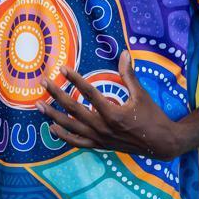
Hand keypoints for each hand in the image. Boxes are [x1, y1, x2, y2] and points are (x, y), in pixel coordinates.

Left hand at [41, 63, 181, 159]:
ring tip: (38, 106)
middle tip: (43, 82)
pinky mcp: (100, 146)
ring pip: (70, 126)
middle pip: (73, 108)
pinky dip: (63, 136)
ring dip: (53, 115)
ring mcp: (99, 138)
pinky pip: (77, 142)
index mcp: (113, 113)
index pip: (88, 92)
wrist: (160, 143)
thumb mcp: (141, 94)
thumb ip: (129, 74)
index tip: (62, 69)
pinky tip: (52, 128)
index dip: (74, 79)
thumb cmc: (152, 116)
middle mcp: (103, 127)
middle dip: (56, 94)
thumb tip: (124, 53)